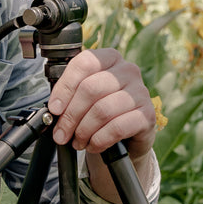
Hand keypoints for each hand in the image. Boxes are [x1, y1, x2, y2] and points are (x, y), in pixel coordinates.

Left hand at [47, 48, 154, 162]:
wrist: (127, 135)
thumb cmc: (102, 110)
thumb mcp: (85, 97)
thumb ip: (69, 96)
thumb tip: (54, 110)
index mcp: (110, 58)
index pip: (84, 63)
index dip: (65, 88)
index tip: (54, 109)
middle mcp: (128, 70)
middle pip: (91, 89)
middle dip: (71, 115)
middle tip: (61, 134)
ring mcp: (140, 92)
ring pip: (102, 110)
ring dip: (84, 131)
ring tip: (77, 141)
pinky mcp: (147, 115)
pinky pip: (117, 127)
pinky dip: (99, 140)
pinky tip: (93, 145)